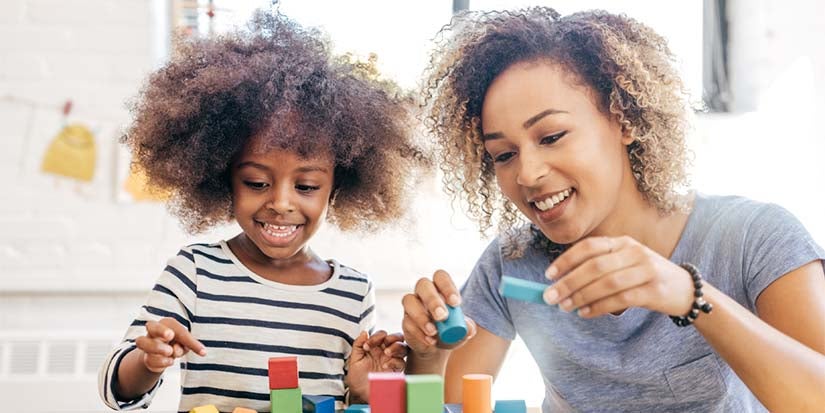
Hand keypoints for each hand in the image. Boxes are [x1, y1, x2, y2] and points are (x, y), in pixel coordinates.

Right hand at [135, 317, 205, 373]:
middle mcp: (153, 331)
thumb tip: (181, 350)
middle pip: (151, 325)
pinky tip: (170, 361)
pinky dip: (160, 361)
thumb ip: (187, 344)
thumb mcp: (186, 341)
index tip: (191, 343)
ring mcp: (147, 344)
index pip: (173, 325)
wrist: (163, 356)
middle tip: (170, 336)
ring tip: (170, 352)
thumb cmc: (177, 342)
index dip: (183, 335)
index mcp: (165, 324)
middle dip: (161, 330)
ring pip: (142, 342)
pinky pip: (149, 359)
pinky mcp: (146, 357)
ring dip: (157, 347)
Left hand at [345, 330, 407, 402]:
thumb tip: (364, 332)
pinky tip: (386, 366)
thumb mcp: (354, 360)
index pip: (381, 334)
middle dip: (392, 337)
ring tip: (386, 353)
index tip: (367, 346)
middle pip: (397, 337)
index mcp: (376, 347)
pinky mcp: (396, 371)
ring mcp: (392, 361)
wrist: (360, 394)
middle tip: (384, 343)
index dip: (376, 336)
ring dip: (396, 347)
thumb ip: (358, 344)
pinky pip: (402, 362)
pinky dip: (395, 361)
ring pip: (403, 347)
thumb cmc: (357, 378)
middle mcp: (385, 352)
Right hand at [401, 270, 476, 358]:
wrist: (438, 346)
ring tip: (433, 332)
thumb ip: (467, 328)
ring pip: (409, 300)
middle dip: (432, 300)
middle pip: (423, 285)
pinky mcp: (405, 320)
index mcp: (440, 288)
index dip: (447, 287)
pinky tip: (430, 340)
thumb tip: (469, 329)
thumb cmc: (451, 330)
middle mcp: (424, 292)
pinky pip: (407, 322)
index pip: (440, 277)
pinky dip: (419, 332)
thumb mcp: (462, 330)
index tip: (455, 303)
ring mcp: (412, 305)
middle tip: (442, 317)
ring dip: (422, 317)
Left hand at [542, 236, 694, 317]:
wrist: (684, 289)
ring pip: (606, 283)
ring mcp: (646, 270)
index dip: (566, 260)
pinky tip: (585, 313)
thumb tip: (560, 282)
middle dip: (569, 282)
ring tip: (565, 307)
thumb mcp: (623, 263)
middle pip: (595, 266)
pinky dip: (599, 307)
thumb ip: (597, 268)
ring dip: (582, 296)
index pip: (589, 247)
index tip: (548, 275)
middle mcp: (634, 252)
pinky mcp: (653, 290)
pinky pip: (620, 299)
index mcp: (622, 242)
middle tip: (550, 296)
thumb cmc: (644, 277)